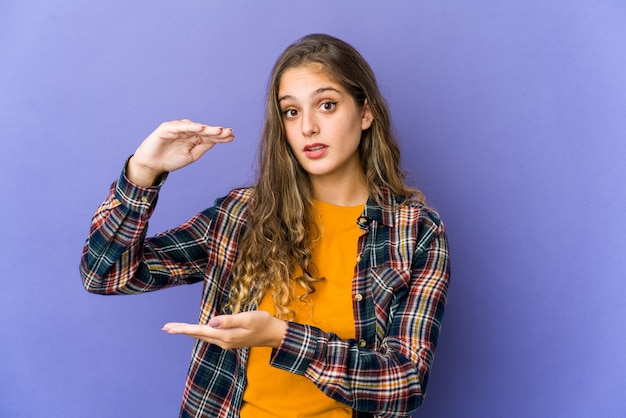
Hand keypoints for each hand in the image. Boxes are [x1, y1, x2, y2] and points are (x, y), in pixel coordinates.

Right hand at [127, 119, 234, 185]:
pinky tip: (200, 128)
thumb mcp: (192, 155)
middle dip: (216, 131)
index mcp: (193, 137)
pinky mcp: (166, 128)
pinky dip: (190, 127)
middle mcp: (186, 131)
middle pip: (204, 130)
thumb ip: (204, 147)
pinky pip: (180, 127)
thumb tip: (217, 140)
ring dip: (206, 128)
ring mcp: (177, 128)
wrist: (152, 165)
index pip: (209, 136)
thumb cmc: (171, 159)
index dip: (220, 136)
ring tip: (217, 130)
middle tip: (228, 132)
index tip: (232, 137)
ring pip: (194, 127)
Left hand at [162, 311, 286, 349]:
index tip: (169, 328)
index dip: (184, 329)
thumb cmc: (262, 322)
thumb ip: (228, 320)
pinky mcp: (229, 340)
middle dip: (181, 331)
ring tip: (175, 329)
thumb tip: (211, 322)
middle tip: (165, 328)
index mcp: (226, 335)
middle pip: (198, 334)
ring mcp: (226, 342)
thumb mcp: (247, 318)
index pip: (200, 330)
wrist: (273, 334)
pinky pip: (209, 337)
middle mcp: (223, 341)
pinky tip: (195, 331)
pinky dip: (199, 333)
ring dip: (188, 332)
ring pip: (202, 336)